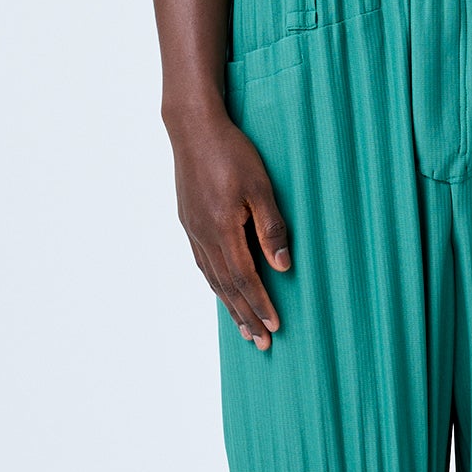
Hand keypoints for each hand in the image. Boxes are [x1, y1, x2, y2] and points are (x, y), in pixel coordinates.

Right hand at [171, 108, 291, 348]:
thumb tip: (283, 267)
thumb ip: (271, 228)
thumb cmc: (232, 153)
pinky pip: (202, 263)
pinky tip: (222, 290)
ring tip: (244, 328)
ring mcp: (193, 230)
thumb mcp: (261, 187)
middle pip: (226, 287)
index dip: (261, 305)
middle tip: (261, 343)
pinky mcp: (188, 221)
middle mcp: (203, 236)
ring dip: (229, 305)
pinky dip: (215, 284)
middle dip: (246, 316)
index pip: (245, 279)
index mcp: (222, 230)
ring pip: (212, 278)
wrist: (193, 128)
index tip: (275, 327)